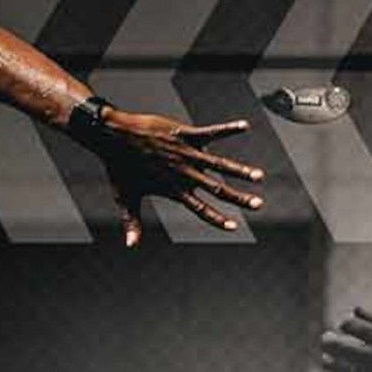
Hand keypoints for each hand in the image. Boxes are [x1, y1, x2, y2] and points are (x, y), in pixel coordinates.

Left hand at [89, 108, 265, 246]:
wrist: (111, 136)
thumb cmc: (118, 167)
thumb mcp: (126, 197)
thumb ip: (132, 222)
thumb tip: (131, 245)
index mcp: (174, 190)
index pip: (200, 209)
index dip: (218, 219)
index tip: (235, 227)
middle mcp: (183, 173)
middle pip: (217, 189)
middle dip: (239, 198)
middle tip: (258, 205)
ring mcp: (185, 153)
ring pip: (219, 164)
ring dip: (240, 170)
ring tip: (259, 176)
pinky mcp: (184, 134)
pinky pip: (211, 132)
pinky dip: (228, 129)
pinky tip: (245, 126)